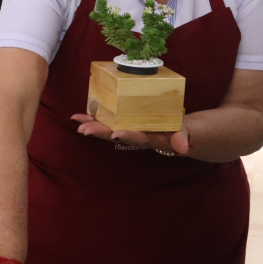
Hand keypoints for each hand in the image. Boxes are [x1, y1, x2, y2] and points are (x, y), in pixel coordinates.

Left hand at [70, 113, 190, 155]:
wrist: (180, 133)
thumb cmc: (181, 131)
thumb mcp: (185, 134)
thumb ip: (182, 139)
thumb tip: (184, 148)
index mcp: (150, 138)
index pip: (138, 138)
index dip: (128, 136)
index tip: (116, 133)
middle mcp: (136, 135)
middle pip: (116, 134)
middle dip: (100, 132)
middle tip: (83, 130)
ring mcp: (129, 128)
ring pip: (108, 128)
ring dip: (93, 125)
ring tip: (77, 121)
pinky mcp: (126, 122)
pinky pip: (108, 120)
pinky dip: (94, 117)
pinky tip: (79, 115)